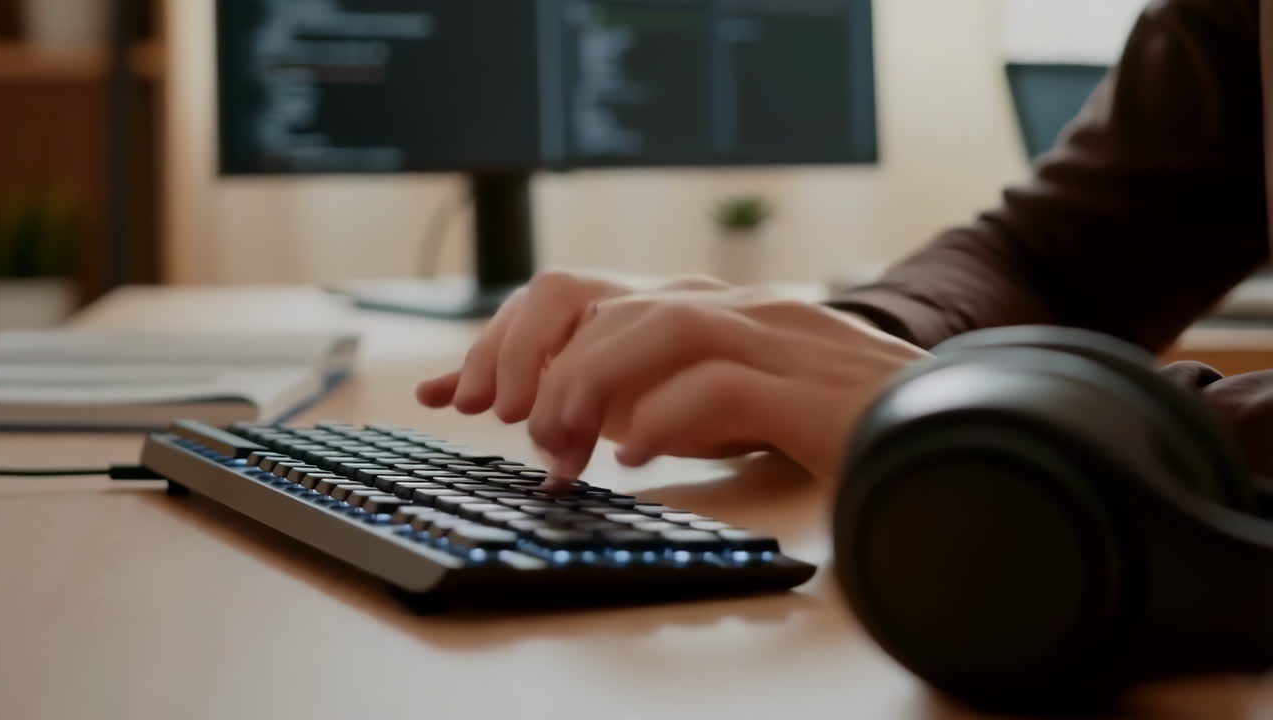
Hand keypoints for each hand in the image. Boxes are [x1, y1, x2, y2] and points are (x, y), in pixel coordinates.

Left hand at [417, 272, 928, 484]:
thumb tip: (577, 432)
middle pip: (610, 301)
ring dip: (591, 384)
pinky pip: (724, 385)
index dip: (511, 336)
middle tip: (513, 429)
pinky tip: (634, 454)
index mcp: (715, 308)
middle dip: (540, 362)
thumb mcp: (729, 400)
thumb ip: (659, 399)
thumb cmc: (835, 421)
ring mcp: (783, 340)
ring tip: (560, 445)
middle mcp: (742, 309)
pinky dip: (666, 416)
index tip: (460, 392)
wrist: (950, 426)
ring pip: (660, 325)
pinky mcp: (816, 391)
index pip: (589, 293)